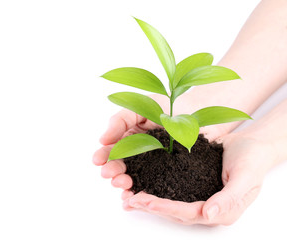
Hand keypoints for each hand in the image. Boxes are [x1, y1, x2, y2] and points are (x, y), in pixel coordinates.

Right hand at [93, 94, 223, 189]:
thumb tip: (102, 140)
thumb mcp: (141, 107)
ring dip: (124, 182)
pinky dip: (142, 191)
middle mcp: (141, 152)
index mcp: (132, 136)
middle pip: (122, 165)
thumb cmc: (172, 104)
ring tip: (121, 184)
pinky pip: (154, 185)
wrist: (204, 109)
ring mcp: (155, 164)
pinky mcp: (170, 173)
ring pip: (135, 177)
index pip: (114, 148)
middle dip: (113, 171)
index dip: (104, 155)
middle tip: (109, 174)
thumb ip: (121, 120)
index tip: (97, 160)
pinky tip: (134, 194)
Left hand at [122, 132, 274, 225]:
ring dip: (149, 201)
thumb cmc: (252, 160)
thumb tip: (209, 215)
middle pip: (174, 212)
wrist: (252, 144)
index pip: (188, 213)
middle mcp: (206, 207)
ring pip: (169, 203)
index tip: (146, 201)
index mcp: (220, 210)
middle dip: (151, 206)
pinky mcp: (190, 184)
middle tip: (130, 199)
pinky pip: (170, 189)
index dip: (166, 209)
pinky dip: (154, 188)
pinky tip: (139, 185)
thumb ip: (229, 198)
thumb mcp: (246, 178)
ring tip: (128, 197)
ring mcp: (197, 196)